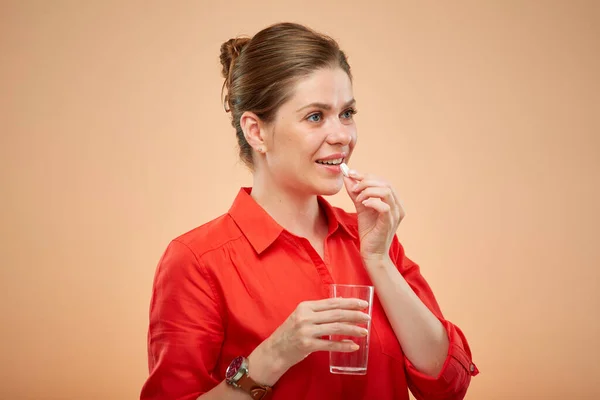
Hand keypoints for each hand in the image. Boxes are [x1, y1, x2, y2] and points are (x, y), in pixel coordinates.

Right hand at [251, 298, 370, 384]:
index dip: (349, 303)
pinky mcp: (307, 345)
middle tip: (368, 317)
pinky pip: (329, 345)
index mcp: (305, 306)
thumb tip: (341, 302)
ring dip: (352, 329)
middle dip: (354, 315)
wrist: (275, 350)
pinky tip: (354, 345)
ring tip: (364, 331)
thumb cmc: (290, 332)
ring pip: (335, 328)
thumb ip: (319, 310)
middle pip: (336, 314)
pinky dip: (343, 345)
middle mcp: (305, 317)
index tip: (363, 304)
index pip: (332, 303)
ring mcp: (306, 331)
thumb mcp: (302, 316)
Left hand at [343, 168, 404, 260]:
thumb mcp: (361, 208)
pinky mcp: (388, 223)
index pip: (383, 181)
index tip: (351, 174)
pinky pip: (384, 207)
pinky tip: (363, 205)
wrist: (372, 253)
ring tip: (358, 199)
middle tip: (354, 188)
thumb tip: (348, 177)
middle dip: (366, 182)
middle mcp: (398, 207)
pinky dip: (372, 202)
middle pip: (385, 183)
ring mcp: (395, 215)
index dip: (366, 176)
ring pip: (386, 191)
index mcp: (393, 201)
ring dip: (368, 191)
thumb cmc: (369, 232)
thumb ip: (356, 193)